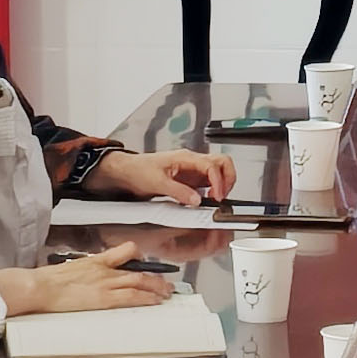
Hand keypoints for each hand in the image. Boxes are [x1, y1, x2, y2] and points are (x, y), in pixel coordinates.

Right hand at [2, 247, 164, 317]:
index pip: (124, 252)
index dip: (139, 257)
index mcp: (95, 261)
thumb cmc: (47, 281)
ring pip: (140, 281)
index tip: (146, 263)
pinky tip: (155, 301)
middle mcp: (104, 270)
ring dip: (157, 287)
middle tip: (166, 283)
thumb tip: (83, 277)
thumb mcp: (69, 269)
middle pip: (137, 270)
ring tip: (166, 293)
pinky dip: (146, 298)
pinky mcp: (104, 298)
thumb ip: (82, 271)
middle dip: (155, 277)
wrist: (40, 286)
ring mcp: (106, 283)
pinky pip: (132, 296)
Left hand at [108, 146, 235, 206]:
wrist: (128, 171)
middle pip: (222, 162)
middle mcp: (192, 161)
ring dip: (223, 183)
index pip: (212, 165)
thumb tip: (196, 200)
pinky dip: (214, 189)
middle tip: (222, 195)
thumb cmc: (139, 170)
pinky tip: (207, 199)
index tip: (217, 196)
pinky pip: (209, 181)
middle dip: (228, 179)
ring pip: (219, 170)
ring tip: (216, 198)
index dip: (218, 181)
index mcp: (185, 158)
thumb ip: (178, 192)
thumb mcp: (157, 183)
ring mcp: (193, 169)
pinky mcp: (190, 178)